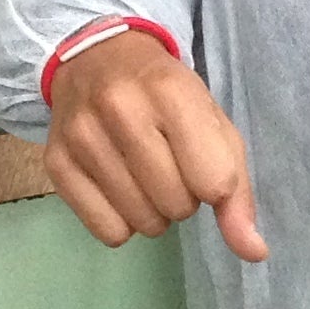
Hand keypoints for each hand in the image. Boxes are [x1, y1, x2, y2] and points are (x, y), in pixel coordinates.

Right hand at [43, 30, 266, 262]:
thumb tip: (254, 252)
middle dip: (182, 197)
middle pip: (177, 206)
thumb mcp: (213, 124)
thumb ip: (238, 189)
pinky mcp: (55, 161)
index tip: (201, 162)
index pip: (214, 182)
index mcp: (169, 90)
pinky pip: (108, 232)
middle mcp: (119, 108)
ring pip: (142, 222)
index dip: (215, 185)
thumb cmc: (165, 92)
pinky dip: (120, 221)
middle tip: (169, 166)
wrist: (96, 56)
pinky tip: (116, 186)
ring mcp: (81, 135)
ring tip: (143, 174)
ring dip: (152, 211)